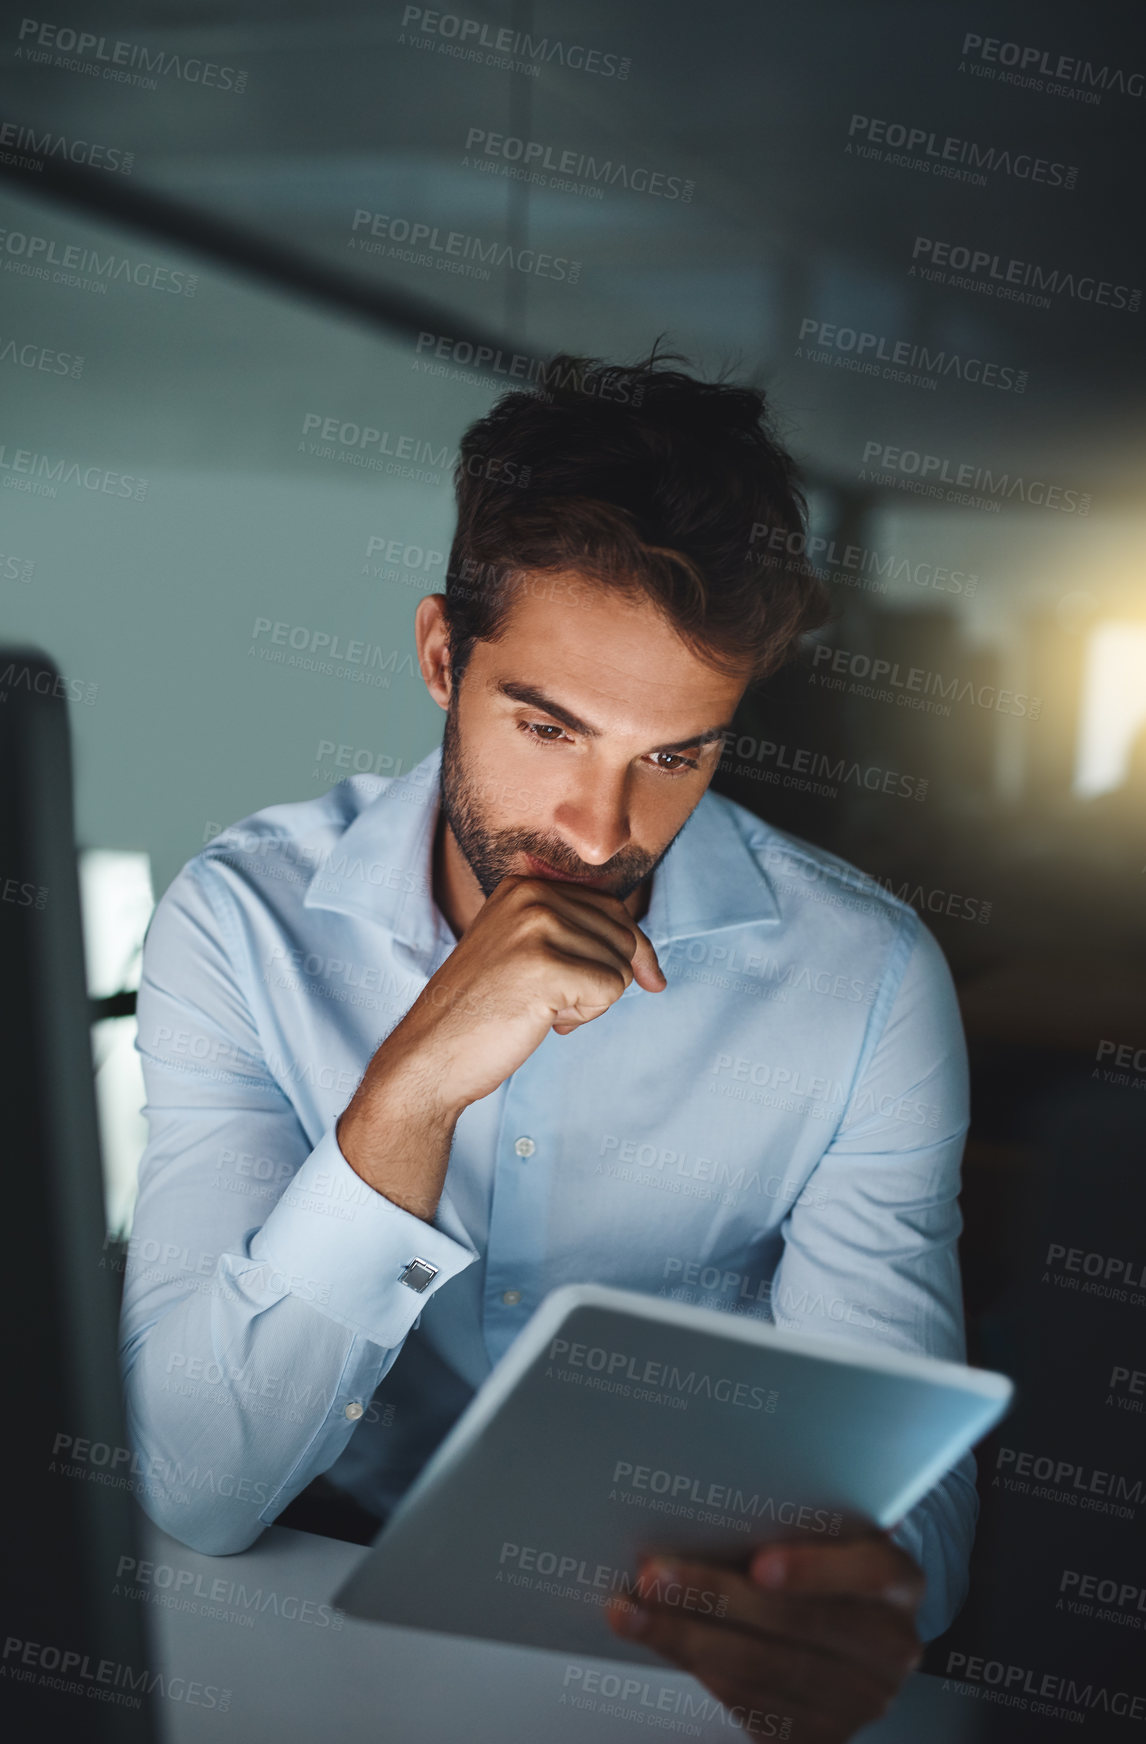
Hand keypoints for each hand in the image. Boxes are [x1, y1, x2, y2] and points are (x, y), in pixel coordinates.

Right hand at [338, 874, 663, 1216]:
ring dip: (590, 1001)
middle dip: (604, 978)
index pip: (611, 907)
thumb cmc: (481, 1012)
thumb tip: (644, 955)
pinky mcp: (544, 966)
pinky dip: (586, 1016)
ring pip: (620, 966)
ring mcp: (536, 928)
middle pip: (622, 935)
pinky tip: (545, 1022)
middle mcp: (531, 895)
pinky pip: (610, 991)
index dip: (635, 949)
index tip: (652, 979)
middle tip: (553, 1003)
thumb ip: (570, 936)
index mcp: (524, 886)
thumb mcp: (522, 952)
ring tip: (540, 1010)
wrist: (429, 1055)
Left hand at [605, 1532, 924, 1743]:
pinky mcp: (821, 1736)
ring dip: (685, 1638)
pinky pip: (752, 1706)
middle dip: (714, 1597)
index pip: (868, 1572)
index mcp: (899, 1582)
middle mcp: (889, 1647)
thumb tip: (712, 1492)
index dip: (814, 1570)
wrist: (849, 1642)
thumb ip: (794, 1520)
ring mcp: (859, 1700)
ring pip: (761, 1670)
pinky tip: (664, 1642)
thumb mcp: (830, 1536)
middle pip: (794, 1626)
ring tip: (633, 1611)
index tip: (759, 1563)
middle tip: (655, 1576)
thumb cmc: (826, 1567)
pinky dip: (699, 1671)